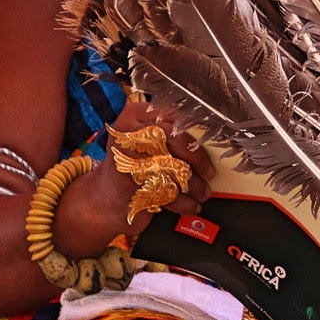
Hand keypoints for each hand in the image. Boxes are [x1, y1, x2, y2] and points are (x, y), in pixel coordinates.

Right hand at [102, 102, 216, 231]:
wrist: (104, 200)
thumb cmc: (134, 167)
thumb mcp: (145, 141)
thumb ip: (171, 132)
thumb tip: (212, 136)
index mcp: (134, 115)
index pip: (174, 114)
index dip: (197, 129)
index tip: (215, 141)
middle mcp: (129, 133)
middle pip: (176, 140)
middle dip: (198, 160)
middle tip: (209, 173)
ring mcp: (128, 158)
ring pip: (174, 168)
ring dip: (194, 185)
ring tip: (203, 192)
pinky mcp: (131, 185)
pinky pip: (167, 191)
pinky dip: (184, 202)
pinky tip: (191, 204)